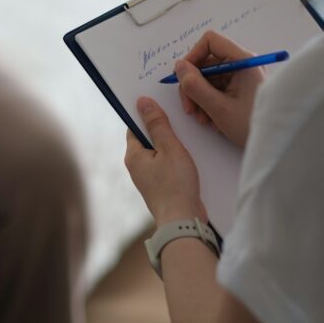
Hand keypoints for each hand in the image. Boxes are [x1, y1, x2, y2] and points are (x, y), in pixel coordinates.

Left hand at [125, 97, 206, 226]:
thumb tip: (143, 102)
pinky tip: (190, 155)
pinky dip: (176, 158)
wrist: (183, 220)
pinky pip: (166, 164)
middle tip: (179, 118)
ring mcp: (148, 177)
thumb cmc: (175, 185)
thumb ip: (158, 124)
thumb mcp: (170, 148)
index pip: (135, 127)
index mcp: (133, 155)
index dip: (147, 114)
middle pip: (147, 139)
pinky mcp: (161, 186)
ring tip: (187, 135)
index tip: (161, 104)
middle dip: (162, 128)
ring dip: (171, 144)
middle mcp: (137, 166)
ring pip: (159, 152)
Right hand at [176, 30, 264, 147]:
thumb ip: (195, 86)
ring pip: (208, 78)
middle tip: (189, 109)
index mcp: (242, 61)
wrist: (274, 143)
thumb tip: (179, 66)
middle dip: (193, 85)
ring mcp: (241, 77)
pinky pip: (216, 88)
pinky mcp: (240, 89)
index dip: (193, 56)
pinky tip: (211, 120)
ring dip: (199, 98)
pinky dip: (208, 103)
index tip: (183, 78)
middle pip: (206, 63)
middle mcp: (242, 64)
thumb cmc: (250, 125)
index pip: (210, 41)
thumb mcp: (218, 108)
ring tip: (202, 119)